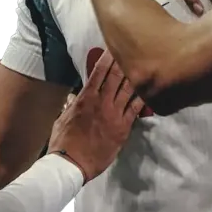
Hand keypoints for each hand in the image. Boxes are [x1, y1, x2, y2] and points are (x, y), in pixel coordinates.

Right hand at [47, 49, 143, 180]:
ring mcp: (114, 114)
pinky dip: (142, 98)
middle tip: (132, 50)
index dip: (107, 58)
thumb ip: (71, 105)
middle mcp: (101, 102)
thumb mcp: (63, 119)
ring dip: (135, 76)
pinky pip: (135, 109)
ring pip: (128, 89)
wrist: (72, 164)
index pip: (98, 72)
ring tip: (143, 64)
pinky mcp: (123, 127)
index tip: (112, 48)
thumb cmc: (63, 142)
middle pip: (116, 76)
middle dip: (123, 62)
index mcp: (85, 98)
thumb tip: (75, 96)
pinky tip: (149, 89)